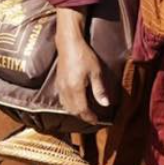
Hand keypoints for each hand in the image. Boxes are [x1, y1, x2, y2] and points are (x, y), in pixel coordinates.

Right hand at [55, 9, 109, 123]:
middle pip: (73, 110)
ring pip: (66, 106)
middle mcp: (66, 90)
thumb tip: (105, 104)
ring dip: (75, 111)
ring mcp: (60, 86)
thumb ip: (99, 89)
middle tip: (92, 117)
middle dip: (82, 116)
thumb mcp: (96, 72)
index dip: (89, 117)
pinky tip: (74, 102)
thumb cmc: (84, 56)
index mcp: (76, 88)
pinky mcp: (58, 82)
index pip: (82, 109)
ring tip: (84, 112)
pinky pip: (62, 99)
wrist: (69, 44)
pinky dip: (68, 105)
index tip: (96, 120)